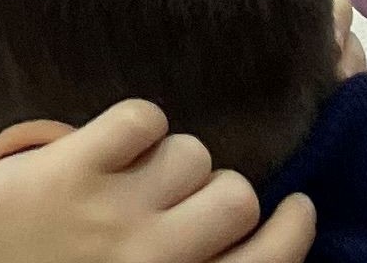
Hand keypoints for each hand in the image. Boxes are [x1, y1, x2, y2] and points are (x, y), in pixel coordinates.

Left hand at [0, 101, 316, 262]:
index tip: (294, 208)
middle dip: (215, 188)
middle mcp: (159, 262)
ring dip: (168, 156)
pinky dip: (134, 122)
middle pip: (237, 195)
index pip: (272, 261)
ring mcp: (115, 215)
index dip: (292, 227)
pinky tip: (113, 142)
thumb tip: (240, 229)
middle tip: (182, 195)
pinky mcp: (72, 171)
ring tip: (135, 172)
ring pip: (189, 152)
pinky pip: (141, 117)